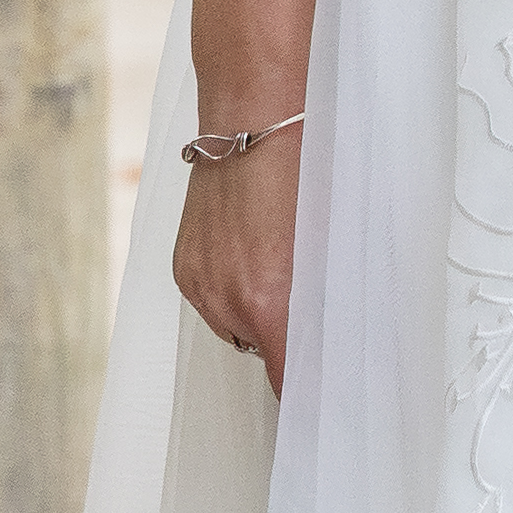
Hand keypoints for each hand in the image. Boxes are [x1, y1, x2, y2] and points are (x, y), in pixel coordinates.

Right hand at [170, 124, 305, 379]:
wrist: (255, 118)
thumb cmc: (304, 172)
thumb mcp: (326, 249)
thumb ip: (321, 302)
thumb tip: (329, 334)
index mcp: (269, 302)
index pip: (285, 378)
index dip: (305, 388)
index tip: (320, 394)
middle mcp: (226, 301)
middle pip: (262, 351)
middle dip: (285, 334)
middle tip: (308, 300)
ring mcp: (199, 284)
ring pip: (236, 325)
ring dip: (257, 311)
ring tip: (278, 264)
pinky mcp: (183, 268)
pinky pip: (213, 298)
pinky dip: (233, 288)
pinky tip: (251, 253)